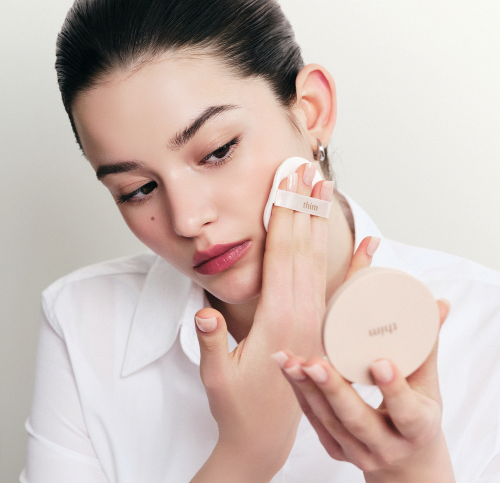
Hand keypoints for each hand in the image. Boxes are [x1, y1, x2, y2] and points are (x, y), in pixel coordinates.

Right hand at [191, 162, 375, 480]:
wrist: (263, 439)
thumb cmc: (236, 406)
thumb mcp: (216, 377)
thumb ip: (210, 343)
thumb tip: (203, 311)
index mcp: (278, 321)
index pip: (282, 255)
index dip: (283, 217)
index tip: (286, 183)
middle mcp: (303, 316)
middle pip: (304, 249)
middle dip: (304, 207)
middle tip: (308, 170)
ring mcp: (316, 322)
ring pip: (321, 262)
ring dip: (322, 224)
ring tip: (325, 191)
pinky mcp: (321, 329)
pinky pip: (343, 292)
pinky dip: (358, 267)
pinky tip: (371, 246)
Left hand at [276, 299, 454, 482]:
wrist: (405, 460)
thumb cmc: (417, 412)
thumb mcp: (427, 385)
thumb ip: (426, 344)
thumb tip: (438, 303)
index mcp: (417, 428)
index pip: (407, 412)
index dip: (394, 389)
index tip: (379, 363)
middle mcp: (386, 446)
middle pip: (357, 420)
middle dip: (334, 391)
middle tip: (315, 363)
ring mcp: (358, 451)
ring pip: (328, 421)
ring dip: (307, 388)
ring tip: (290, 360)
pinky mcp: (335, 450)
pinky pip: (314, 421)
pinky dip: (299, 393)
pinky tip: (287, 369)